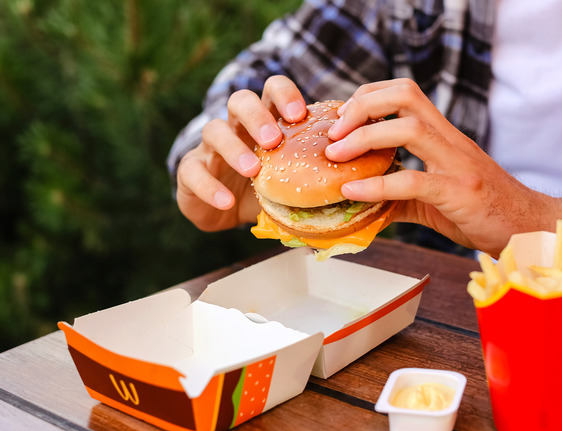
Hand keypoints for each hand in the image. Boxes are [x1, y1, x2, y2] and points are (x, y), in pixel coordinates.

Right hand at [176, 76, 307, 230]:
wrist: (225, 209)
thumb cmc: (267, 186)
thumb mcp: (294, 177)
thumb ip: (322, 173)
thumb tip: (370, 186)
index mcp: (265, 119)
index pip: (272, 90)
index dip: (285, 95)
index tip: (300, 114)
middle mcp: (236, 126)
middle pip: (240, 100)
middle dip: (257, 116)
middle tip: (274, 139)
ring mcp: (210, 147)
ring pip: (213, 129)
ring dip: (234, 147)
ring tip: (253, 169)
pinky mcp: (190, 171)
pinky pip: (193, 172)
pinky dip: (209, 187)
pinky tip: (227, 202)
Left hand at [325, 78, 552, 256]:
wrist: (530, 229)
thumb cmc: (483, 212)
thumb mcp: (435, 199)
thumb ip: (399, 195)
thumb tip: (359, 203)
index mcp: (444, 136)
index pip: (405, 92)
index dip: (368, 96)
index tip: (342, 120)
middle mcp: (451, 141)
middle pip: (404, 95)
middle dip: (361, 106)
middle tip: (333, 134)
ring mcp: (458, 164)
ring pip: (409, 129)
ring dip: (363, 138)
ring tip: (335, 156)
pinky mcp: (460, 193)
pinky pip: (415, 181)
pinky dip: (378, 185)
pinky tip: (354, 192)